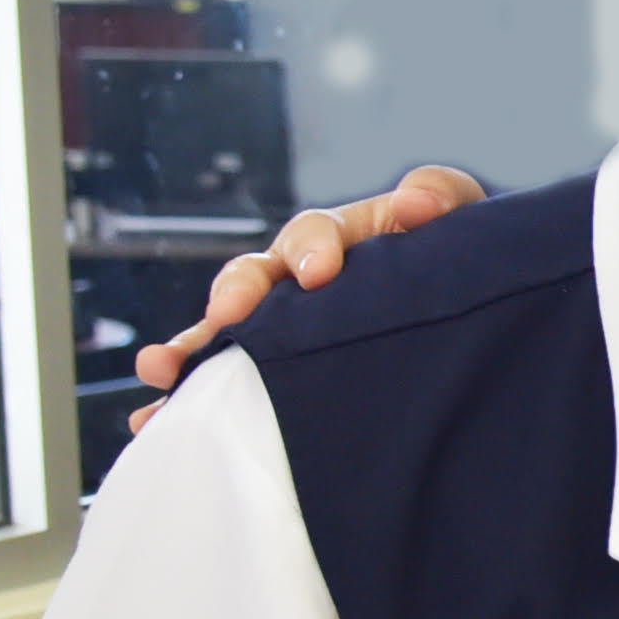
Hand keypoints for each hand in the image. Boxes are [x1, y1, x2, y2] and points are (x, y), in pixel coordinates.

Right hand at [126, 167, 487, 427]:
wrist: (462, 311)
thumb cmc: (447, 258)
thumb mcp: (455, 218)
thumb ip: (439, 195)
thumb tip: (416, 202)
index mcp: (335, 241)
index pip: (312, 235)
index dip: (312, 249)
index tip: (320, 273)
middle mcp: (292, 282)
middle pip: (250, 280)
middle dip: (234, 297)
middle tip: (228, 316)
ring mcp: (277, 328)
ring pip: (222, 334)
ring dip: (188, 349)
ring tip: (160, 370)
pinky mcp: (274, 374)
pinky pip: (222, 384)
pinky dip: (184, 400)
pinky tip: (156, 423)